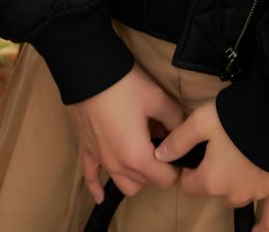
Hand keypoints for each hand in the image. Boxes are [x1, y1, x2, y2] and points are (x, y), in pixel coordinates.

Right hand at [69, 64, 185, 203]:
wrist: (89, 71)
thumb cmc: (125, 86)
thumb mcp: (158, 99)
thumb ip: (175, 121)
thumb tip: (181, 133)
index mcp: (138, 157)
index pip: (165, 180)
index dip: (176, 166)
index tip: (178, 148)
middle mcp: (118, 166)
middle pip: (146, 183)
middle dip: (158, 170)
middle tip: (163, 145)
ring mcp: (101, 160)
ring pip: (124, 185)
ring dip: (137, 178)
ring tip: (143, 156)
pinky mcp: (87, 150)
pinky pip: (90, 177)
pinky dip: (97, 188)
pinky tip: (101, 196)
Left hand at [156, 99, 268, 231]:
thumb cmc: (234, 118)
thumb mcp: (201, 121)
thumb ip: (179, 141)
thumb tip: (160, 156)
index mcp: (211, 180)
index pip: (189, 186)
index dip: (191, 169)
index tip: (197, 152)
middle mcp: (231, 194)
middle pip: (214, 190)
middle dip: (213, 174)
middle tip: (219, 148)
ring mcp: (255, 195)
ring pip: (236, 197)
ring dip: (234, 185)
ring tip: (239, 158)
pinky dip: (263, 226)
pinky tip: (257, 231)